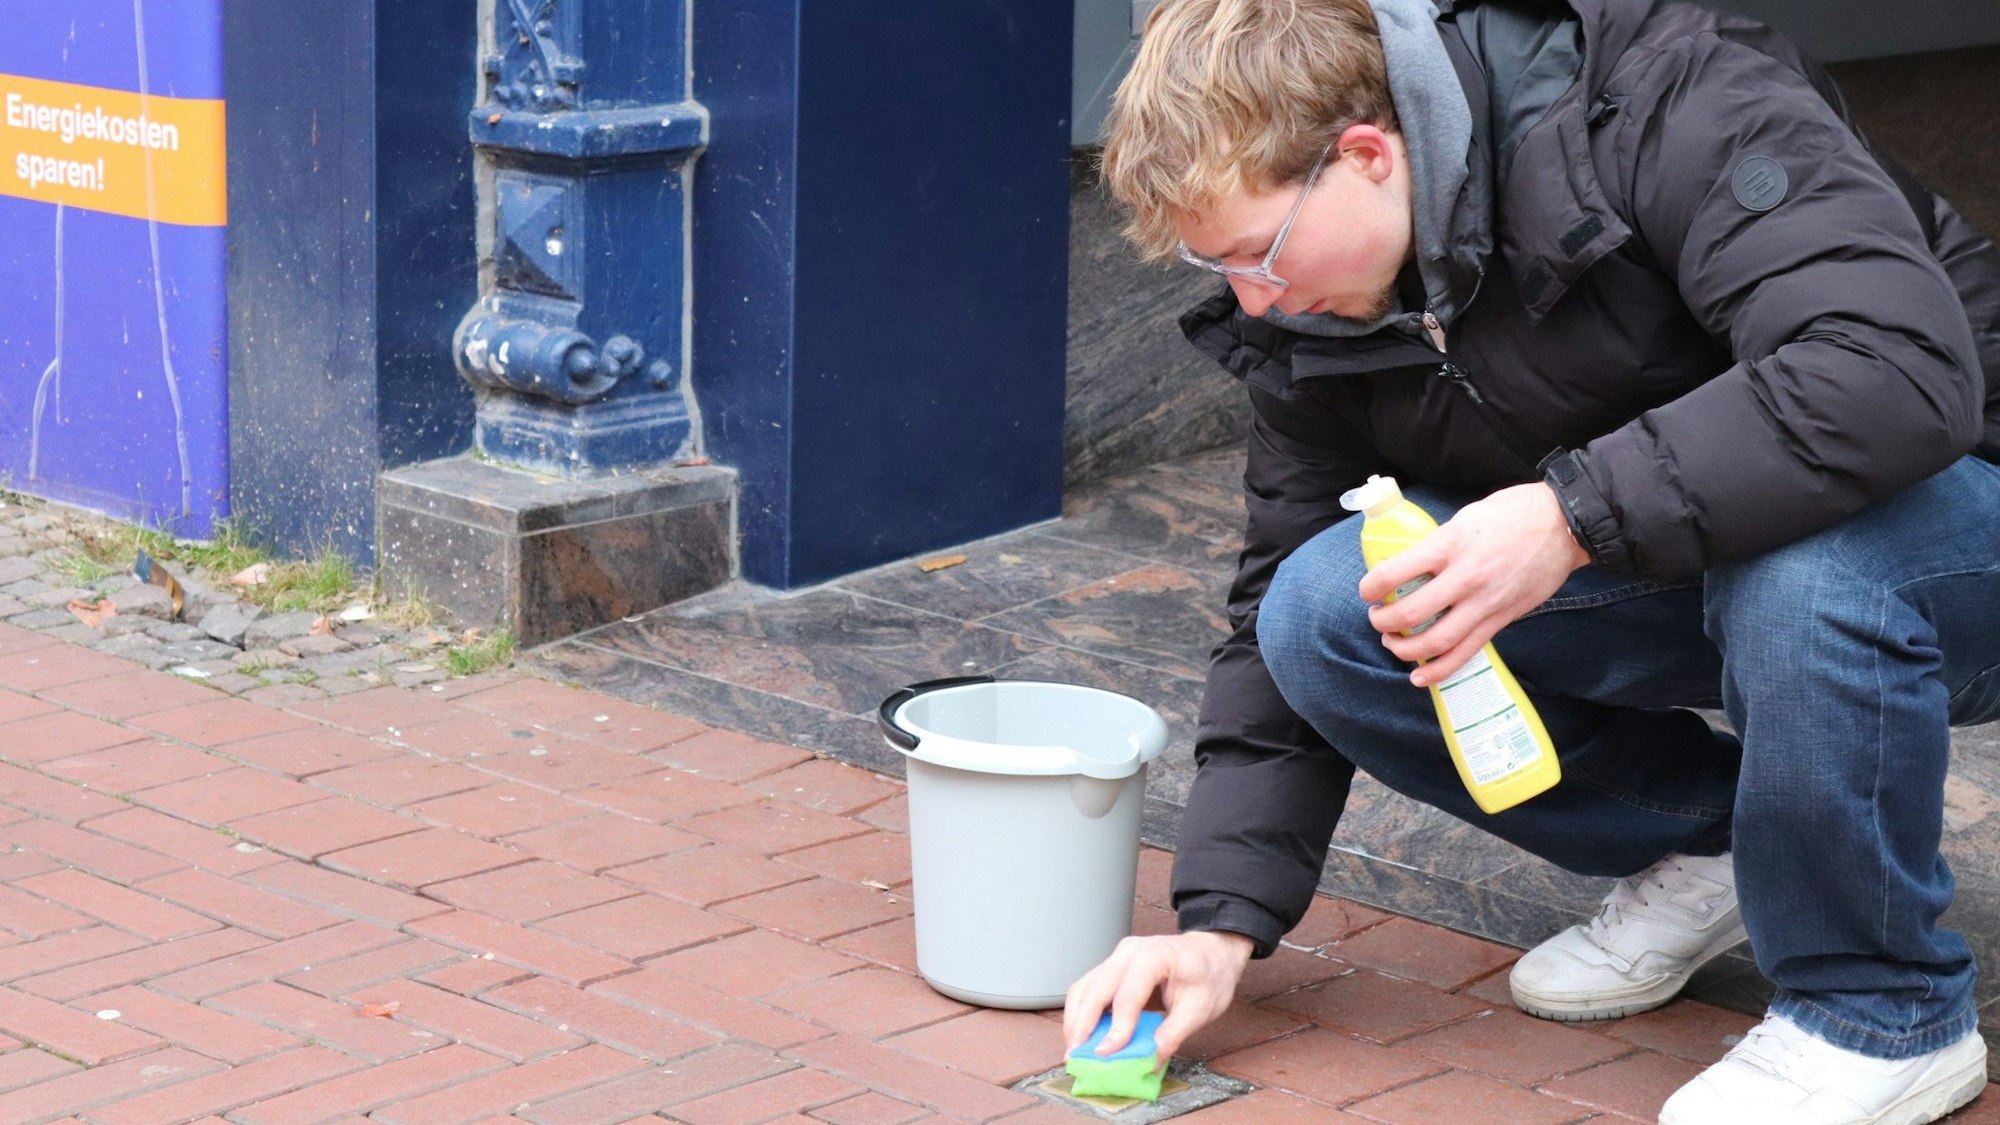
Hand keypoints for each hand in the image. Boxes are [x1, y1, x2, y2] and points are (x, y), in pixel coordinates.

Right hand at [1062, 931, 1253, 1065]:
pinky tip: (1082, 1035)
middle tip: (1076, 1057)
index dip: (1116, 1028)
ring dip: (1075, 1020)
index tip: (1105, 1054)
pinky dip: (1081, 1012)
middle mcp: (1129, 951)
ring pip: (1084, 987)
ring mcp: (1117, 956)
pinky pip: (1088, 987)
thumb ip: (1172, 1035)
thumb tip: (1148, 1062)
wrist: (1211, 951)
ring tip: (1074, 1050)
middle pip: (1095, 989)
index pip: (1127, 996)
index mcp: (1155, 956)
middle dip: (1082, 1025)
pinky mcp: (1111, 966)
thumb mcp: (1201, 1009)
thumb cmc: (1209, 974)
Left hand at [1359, 483, 1588, 686]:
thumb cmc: (1514, 513)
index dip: (1371, 586)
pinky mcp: (1502, 619)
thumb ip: (1438, 544)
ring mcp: (1485, 603)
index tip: (1367, 590)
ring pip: (1436, 640)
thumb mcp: (1465, 518)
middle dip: (1383, 621)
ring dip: (1406, 649)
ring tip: (1393, 643)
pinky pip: (1466, 651)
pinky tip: (1420, 675)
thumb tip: (1411, 565)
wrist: (1565, 525)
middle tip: (1377, 618)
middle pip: (1410, 613)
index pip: (1395, 573)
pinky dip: (1440, 668)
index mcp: (1450, 545)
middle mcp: (1465, 578)